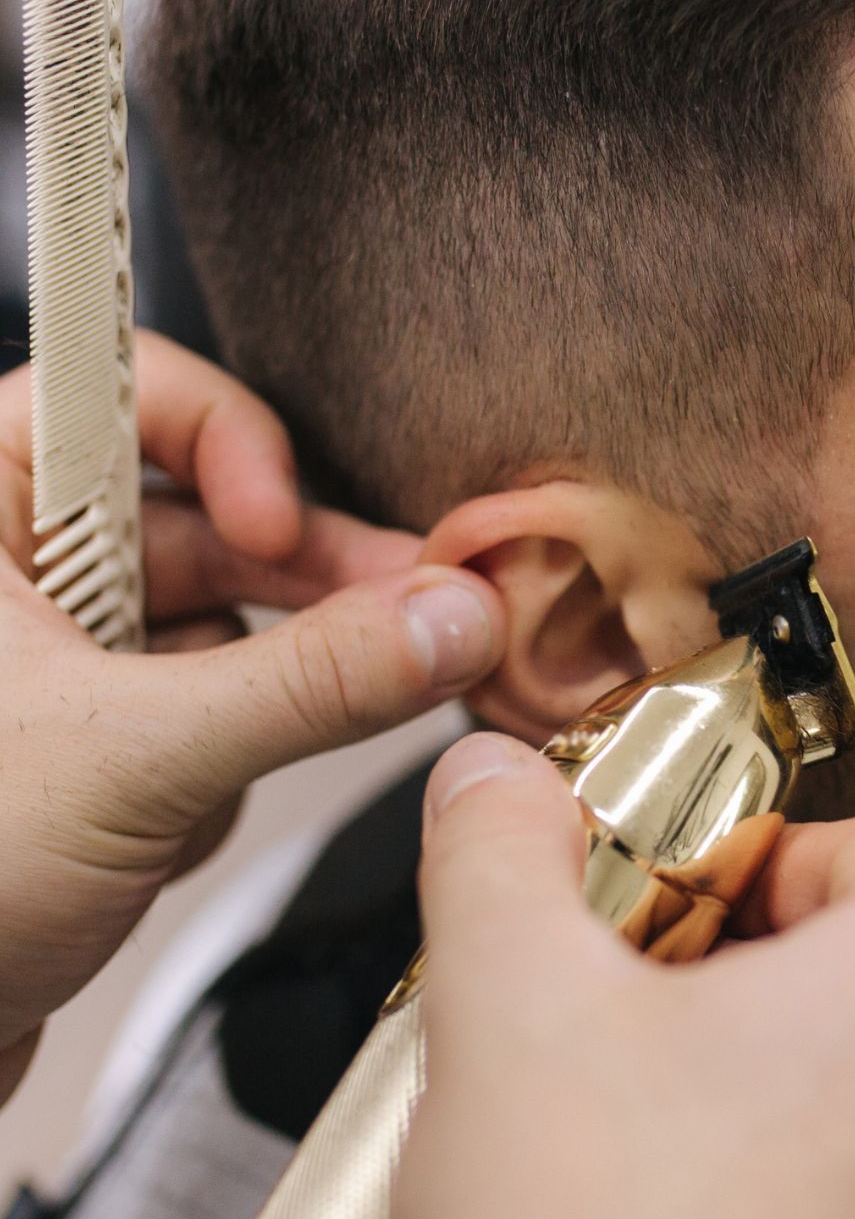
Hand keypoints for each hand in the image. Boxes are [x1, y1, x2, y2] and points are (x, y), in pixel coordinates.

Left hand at [0, 333, 504, 1100]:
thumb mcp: (133, 759)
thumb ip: (309, 683)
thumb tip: (448, 619)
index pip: (122, 391)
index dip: (226, 440)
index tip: (285, 527)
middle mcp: (14, 574)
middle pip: (200, 514)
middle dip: (307, 577)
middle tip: (420, 615)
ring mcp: (54, 666)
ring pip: (215, 622)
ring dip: (272, 686)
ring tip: (326, 727)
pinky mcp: (90, 749)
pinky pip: (205, 711)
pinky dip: (224, 762)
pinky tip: (181, 827)